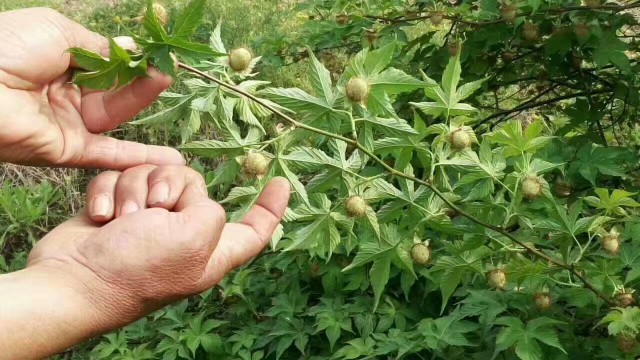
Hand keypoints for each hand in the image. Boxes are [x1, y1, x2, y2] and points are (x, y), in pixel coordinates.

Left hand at [0, 8, 183, 168]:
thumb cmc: (9, 46)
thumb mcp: (58, 31)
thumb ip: (99, 47)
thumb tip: (132, 49)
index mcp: (60, 64)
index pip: (105, 66)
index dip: (130, 62)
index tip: (155, 55)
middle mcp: (66, 95)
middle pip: (113, 90)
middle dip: (139, 79)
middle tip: (165, 67)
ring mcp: (69, 123)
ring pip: (113, 116)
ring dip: (141, 102)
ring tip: (165, 81)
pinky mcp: (69, 150)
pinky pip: (107, 154)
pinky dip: (138, 158)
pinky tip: (169, 159)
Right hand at [27, 166, 288, 322]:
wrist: (71, 280)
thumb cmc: (136, 267)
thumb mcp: (193, 238)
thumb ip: (209, 211)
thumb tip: (187, 198)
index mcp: (211, 251)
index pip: (253, 230)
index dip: (271, 208)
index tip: (281, 182)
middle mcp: (183, 234)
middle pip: (195, 185)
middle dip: (171, 186)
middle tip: (154, 208)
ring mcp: (148, 221)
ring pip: (155, 174)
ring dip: (136, 190)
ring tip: (122, 219)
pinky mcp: (117, 208)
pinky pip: (123, 178)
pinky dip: (109, 192)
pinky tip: (101, 216)